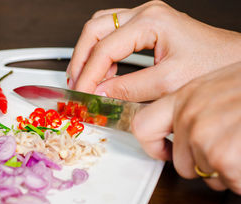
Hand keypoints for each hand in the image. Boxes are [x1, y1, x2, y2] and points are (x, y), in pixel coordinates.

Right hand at [66, 1, 240, 101]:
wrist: (235, 60)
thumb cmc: (214, 65)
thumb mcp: (168, 82)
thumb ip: (129, 88)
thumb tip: (100, 94)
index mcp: (151, 21)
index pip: (104, 48)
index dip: (88, 74)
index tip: (80, 94)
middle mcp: (145, 14)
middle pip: (95, 29)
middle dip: (81, 58)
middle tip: (76, 83)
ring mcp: (145, 17)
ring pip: (100, 28)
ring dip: (88, 53)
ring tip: (85, 78)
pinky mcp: (147, 27)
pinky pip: (112, 33)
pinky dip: (102, 53)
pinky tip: (104, 71)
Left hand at [132, 61, 240, 194]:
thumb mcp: (223, 85)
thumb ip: (197, 104)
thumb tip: (178, 129)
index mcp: (186, 94)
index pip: (143, 126)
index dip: (152, 145)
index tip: (163, 151)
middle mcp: (190, 115)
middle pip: (181, 163)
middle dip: (204, 164)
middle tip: (231, 148)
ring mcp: (205, 136)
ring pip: (206, 175)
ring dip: (228, 170)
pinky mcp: (224, 157)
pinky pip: (229, 183)